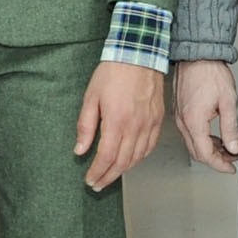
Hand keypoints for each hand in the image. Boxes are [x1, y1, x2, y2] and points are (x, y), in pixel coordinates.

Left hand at [75, 60, 166, 190]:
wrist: (139, 54)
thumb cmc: (113, 72)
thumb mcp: (91, 97)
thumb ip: (86, 126)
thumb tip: (80, 149)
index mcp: (117, 122)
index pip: (107, 157)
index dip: (98, 172)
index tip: (90, 180)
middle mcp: (136, 126)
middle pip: (123, 162)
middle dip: (108, 176)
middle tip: (98, 184)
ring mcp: (149, 124)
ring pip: (137, 157)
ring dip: (124, 170)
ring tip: (111, 175)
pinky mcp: (158, 120)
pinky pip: (150, 146)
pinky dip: (140, 158)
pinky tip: (131, 160)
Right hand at [173, 59, 237, 173]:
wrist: (197, 55)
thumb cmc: (210, 73)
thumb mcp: (228, 102)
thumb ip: (230, 128)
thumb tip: (233, 147)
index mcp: (194, 122)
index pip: (205, 154)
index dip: (220, 165)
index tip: (231, 167)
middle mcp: (183, 122)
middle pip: (197, 152)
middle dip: (215, 159)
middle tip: (232, 158)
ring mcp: (180, 117)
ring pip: (193, 143)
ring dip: (210, 149)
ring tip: (227, 148)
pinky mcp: (180, 111)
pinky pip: (190, 133)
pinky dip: (203, 139)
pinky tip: (215, 137)